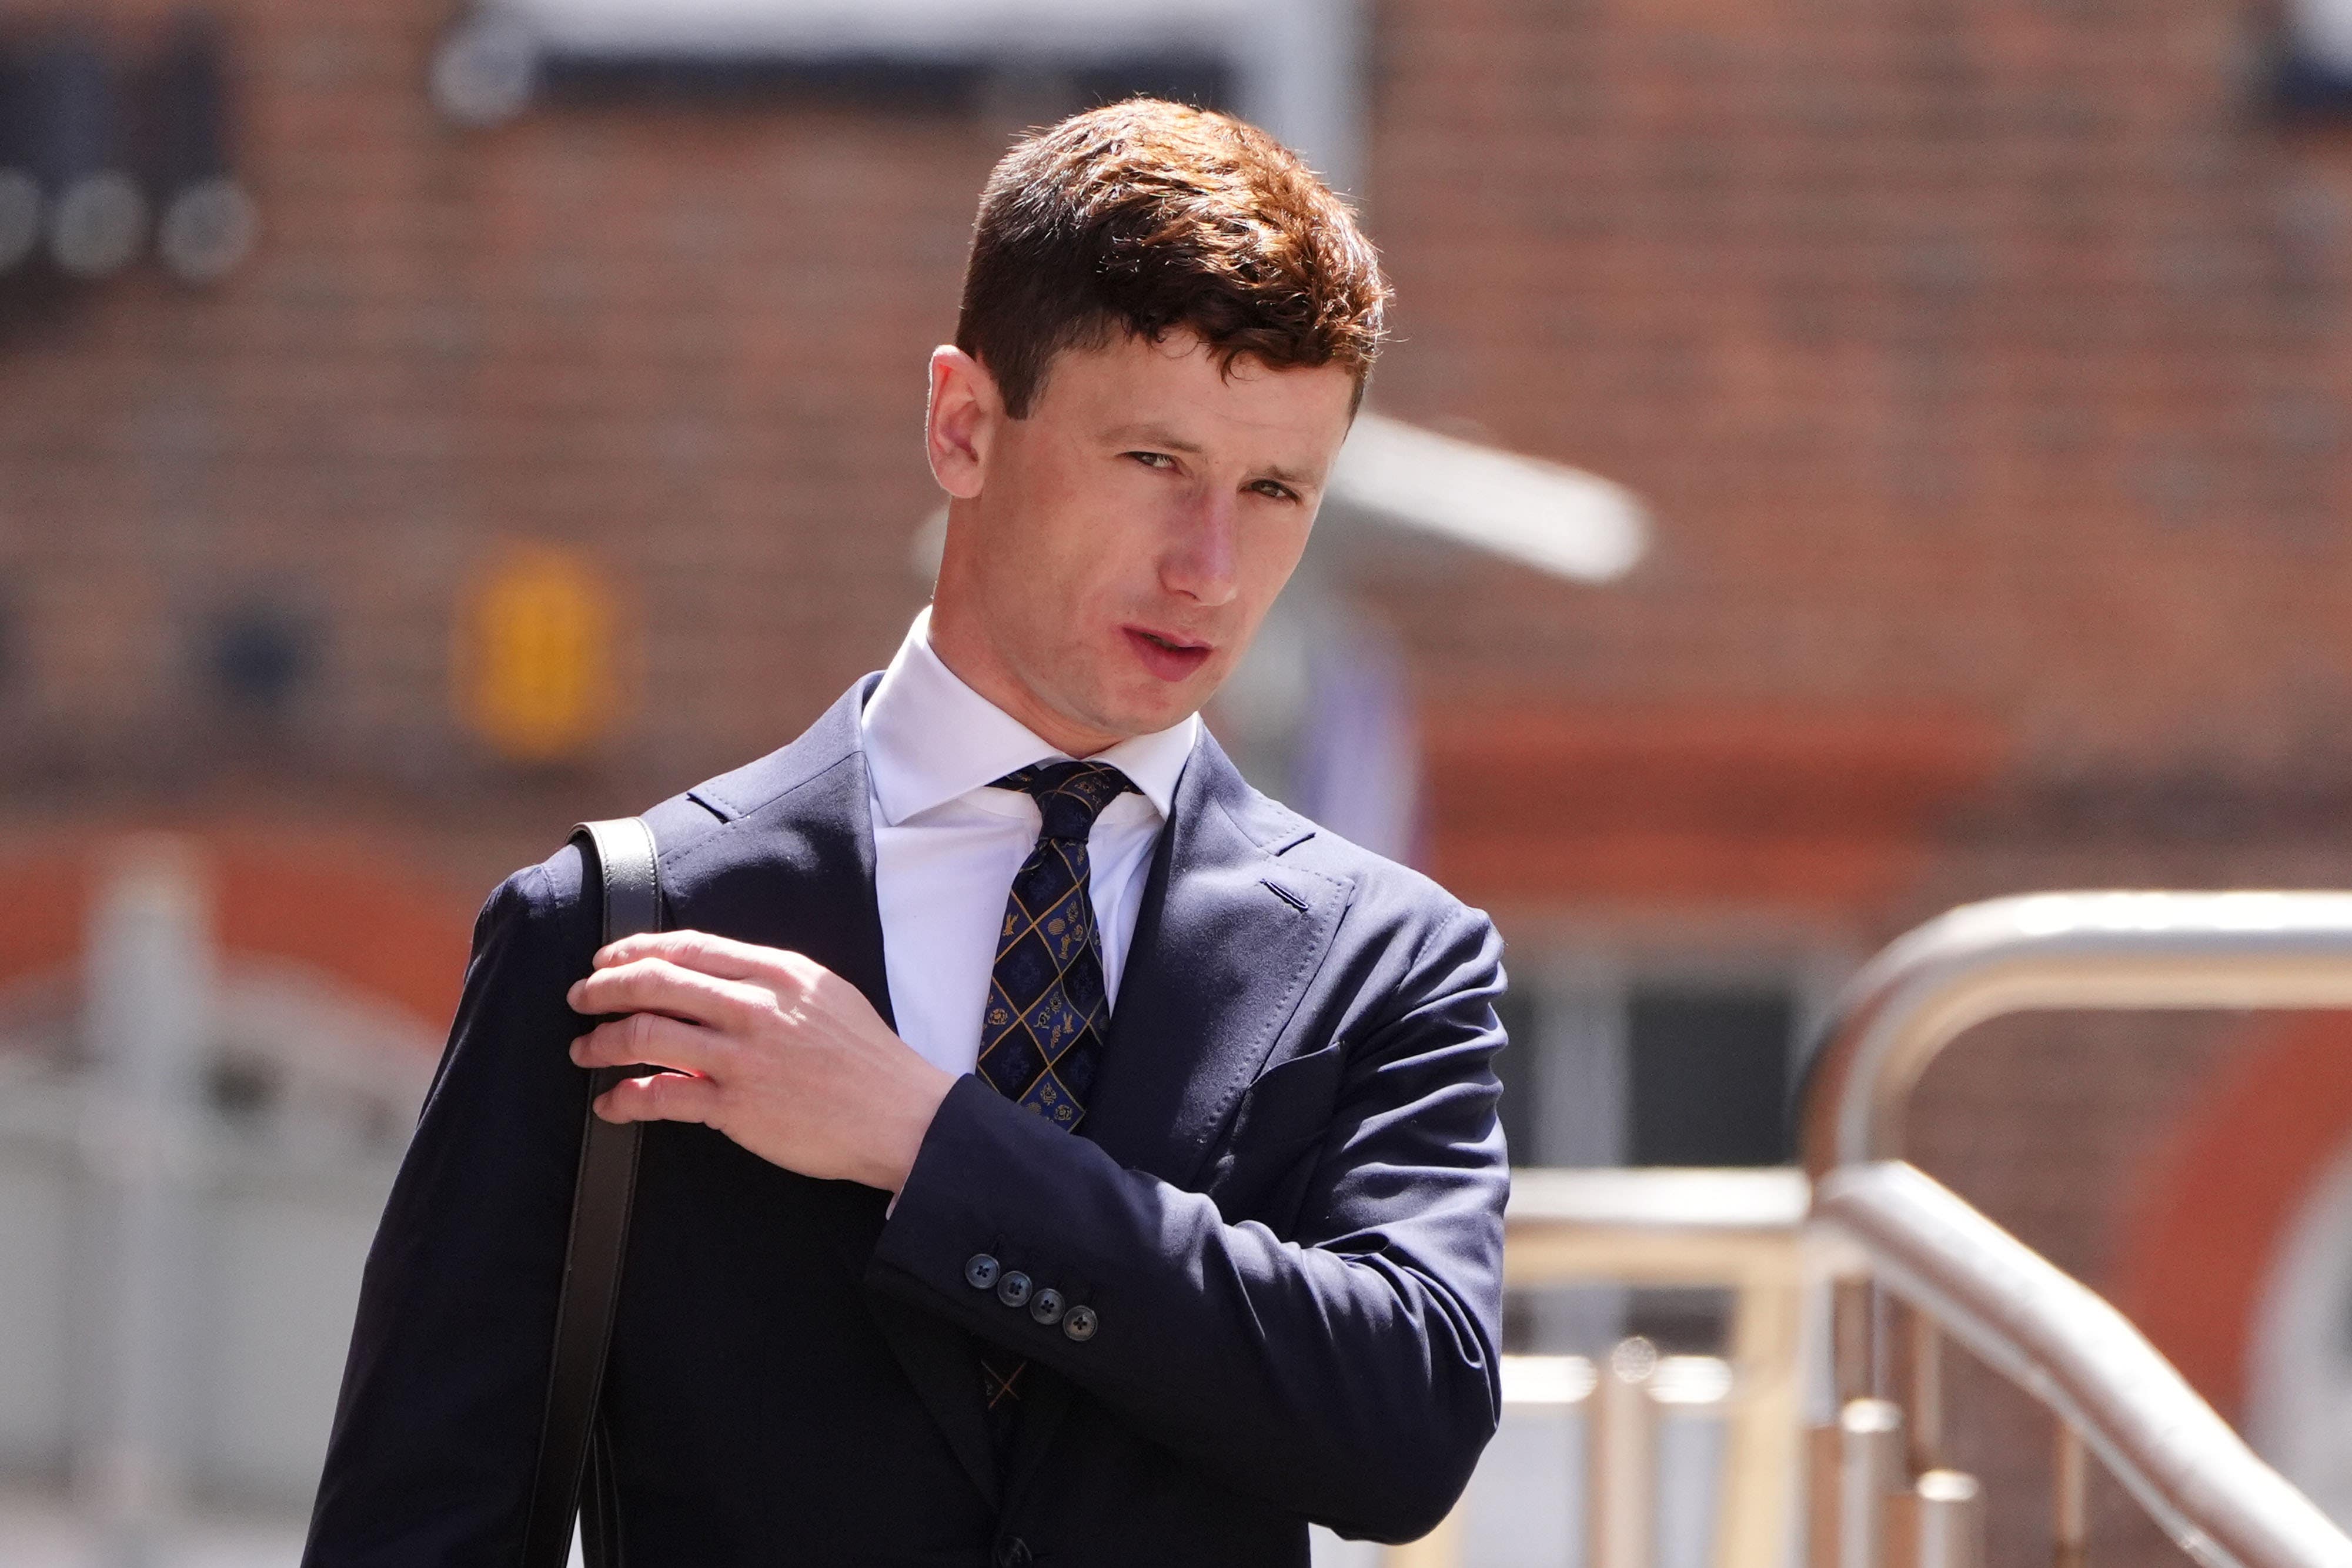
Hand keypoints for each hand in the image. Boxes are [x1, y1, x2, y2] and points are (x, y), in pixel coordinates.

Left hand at [566, 930, 954, 1192]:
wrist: (902, 1116)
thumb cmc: (866, 1059)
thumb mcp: (824, 995)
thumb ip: (769, 981)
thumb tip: (711, 980)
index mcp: (778, 972)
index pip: (689, 948)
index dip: (637, 950)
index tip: (608, 960)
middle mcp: (755, 1007)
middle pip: (656, 982)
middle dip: (603, 987)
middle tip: (580, 998)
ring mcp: (743, 1057)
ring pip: (646, 1035)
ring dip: (602, 1041)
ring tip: (584, 1049)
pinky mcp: (737, 1107)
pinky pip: (661, 1096)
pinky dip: (625, 1099)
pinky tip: (612, 1103)